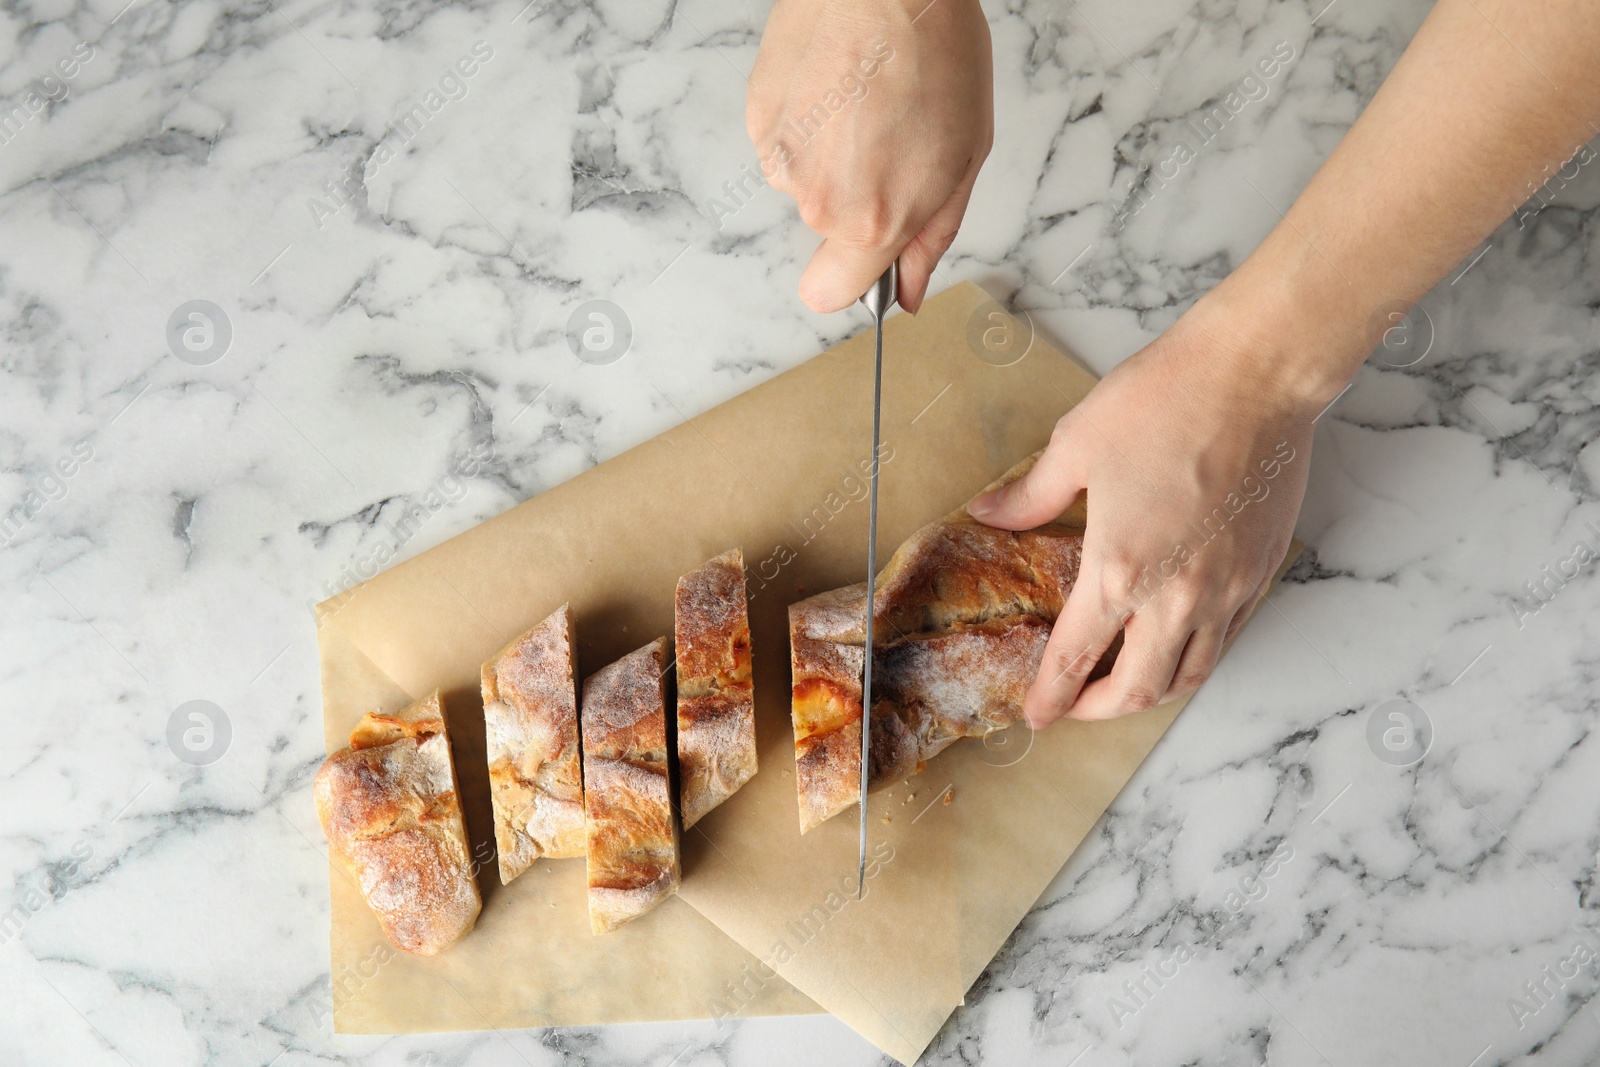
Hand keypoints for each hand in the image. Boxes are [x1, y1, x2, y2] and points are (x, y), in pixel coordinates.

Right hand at [746, 0, 992, 313]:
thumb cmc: (935, 53)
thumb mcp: (962, 159)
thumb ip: (929, 238)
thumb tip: (907, 292)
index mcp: (870, 219)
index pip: (829, 295)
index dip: (853, 281)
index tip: (870, 259)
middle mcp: (815, 198)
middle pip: (826, 230)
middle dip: (858, 198)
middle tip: (893, 139)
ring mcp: (779, 156)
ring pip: (805, 182)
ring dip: (832, 154)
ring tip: (866, 102)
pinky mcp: (758, 116)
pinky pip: (784, 142)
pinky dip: (807, 122)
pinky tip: (837, 85)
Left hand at [967, 297, 1320, 724]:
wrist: (1255, 374)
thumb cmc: (1165, 400)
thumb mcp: (1075, 446)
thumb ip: (1029, 497)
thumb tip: (988, 514)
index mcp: (1121, 572)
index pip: (1076, 658)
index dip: (1052, 696)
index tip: (1037, 715)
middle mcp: (1178, 597)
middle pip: (1139, 691)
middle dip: (1099, 710)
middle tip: (1074, 704)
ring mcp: (1227, 590)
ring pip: (1190, 675)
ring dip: (1150, 691)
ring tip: (1123, 682)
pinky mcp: (1259, 572)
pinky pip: (1226, 639)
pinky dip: (1194, 655)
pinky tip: (1174, 639)